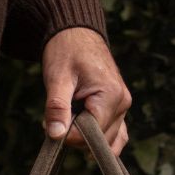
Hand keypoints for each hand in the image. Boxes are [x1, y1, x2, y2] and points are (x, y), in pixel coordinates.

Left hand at [42, 27, 131, 155]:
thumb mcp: (57, 78)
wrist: (77, 34)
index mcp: (111, 95)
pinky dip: (98, 139)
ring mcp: (123, 107)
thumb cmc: (67, 51)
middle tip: (56, 118)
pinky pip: (115, 134)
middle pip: (100, 141)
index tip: (50, 124)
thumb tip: (56, 135)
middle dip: (75, 136)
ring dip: (85, 138)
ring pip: (107, 141)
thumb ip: (57, 108)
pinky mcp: (118, 109)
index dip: (68, 136)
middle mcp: (123, 103)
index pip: (91, 135)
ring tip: (68, 118)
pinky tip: (82, 134)